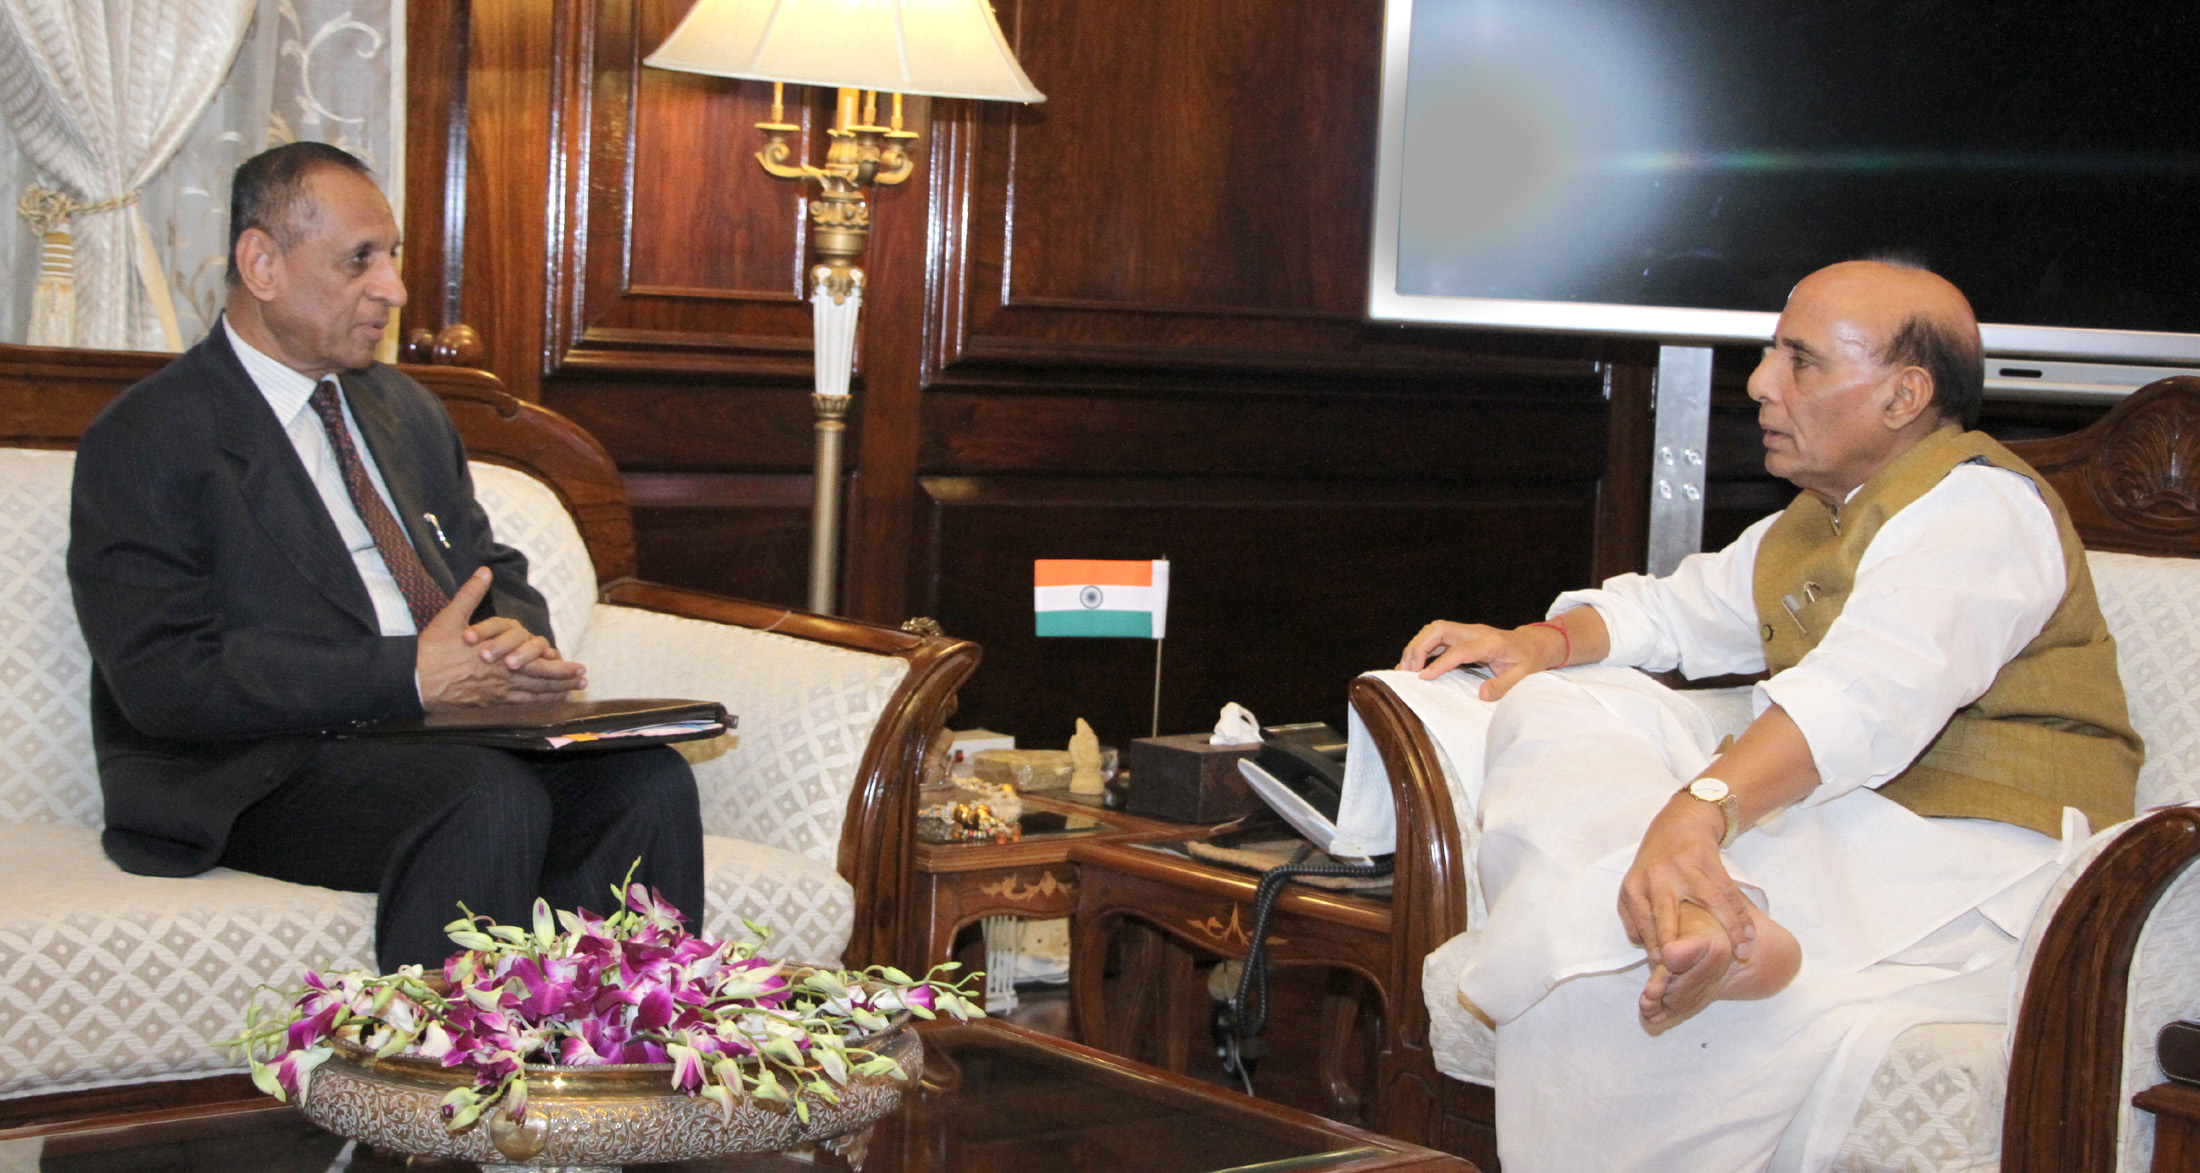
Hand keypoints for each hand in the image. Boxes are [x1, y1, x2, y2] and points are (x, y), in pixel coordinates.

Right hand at [418, 569, 586, 709]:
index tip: (578, 666)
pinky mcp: (484, 707)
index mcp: (497, 657)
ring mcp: (493, 695)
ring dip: (553, 696)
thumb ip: (471, 594)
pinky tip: (544, 708)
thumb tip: (484, 571)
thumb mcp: (451, 617)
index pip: (536, 664)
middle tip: (583, 681)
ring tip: (571, 693)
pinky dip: (533, 708)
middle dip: (564, 682)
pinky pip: (515, 710)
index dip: (560, 667)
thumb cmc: (431, 650)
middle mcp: (499, 678)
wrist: (412, 680)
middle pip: (539, 683)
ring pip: (530, 698)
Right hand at [1396, 620, 1566, 699]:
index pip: (1459, 650)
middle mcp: (1474, 632)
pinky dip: (1421, 649)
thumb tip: (1482, 695)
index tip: (1423, 678)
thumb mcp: (1523, 675)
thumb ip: (1503, 685)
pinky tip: (1412, 666)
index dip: (1439, 663)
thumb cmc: (1528, 660)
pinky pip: (1435, 638)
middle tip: (1407, 672)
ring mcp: (1466, 632)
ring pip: (1433, 631)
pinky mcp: (1460, 636)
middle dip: (1418, 647)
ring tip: (1404, 670)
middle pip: (1438, 629)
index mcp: (1490, 642)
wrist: (1532, 644)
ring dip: (1416, 647)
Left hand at [1617, 795, 1754, 965]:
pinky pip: (1728, 892)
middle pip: (1665, 914)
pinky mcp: (1708, 860)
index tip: (1668, 972)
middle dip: (1676, 943)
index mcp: (1634, 887)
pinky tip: (1750, 934)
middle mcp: (1656, 876)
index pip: (1643, 925)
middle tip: (1690, 970)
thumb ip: (1634, 920)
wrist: (1679, 822)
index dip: (1656, 950)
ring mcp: (1683, 867)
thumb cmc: (1655, 866)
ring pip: (1710, 903)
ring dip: (1729, 930)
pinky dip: (1741, 915)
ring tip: (1743, 954)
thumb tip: (1646, 951)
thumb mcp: (1635, 887)